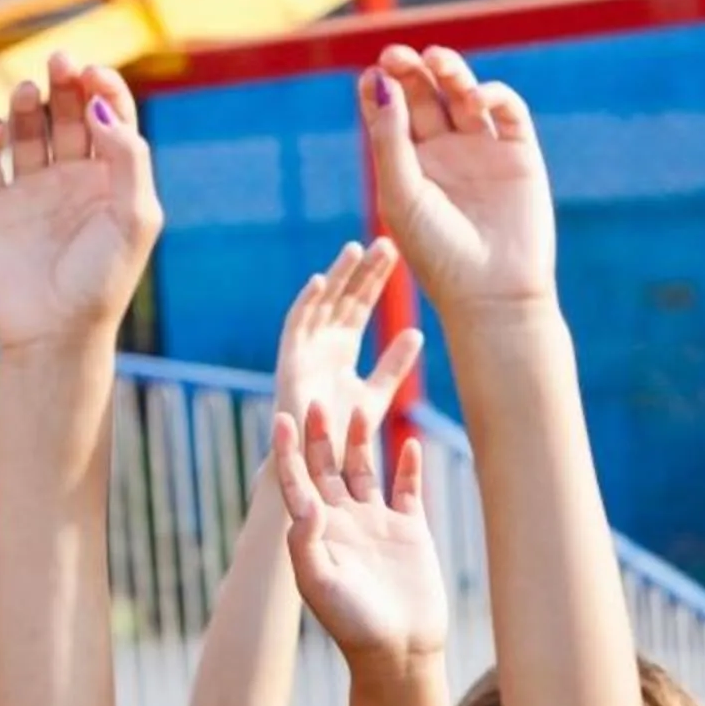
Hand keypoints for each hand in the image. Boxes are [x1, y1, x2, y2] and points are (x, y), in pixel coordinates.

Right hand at [0, 54, 162, 353]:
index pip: (111, 116)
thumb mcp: (133, 218)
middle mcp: (73, 177)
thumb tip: (100, 107)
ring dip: (26, 103)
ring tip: (27, 92)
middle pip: (68, 112)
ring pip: (27, 128)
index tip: (92, 74)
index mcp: (113, 178)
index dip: (103, 87)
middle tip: (59, 61)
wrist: (54, 333)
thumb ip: (127, 159)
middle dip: (65, 83)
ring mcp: (32, 189)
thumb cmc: (103, 281)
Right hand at [273, 237, 425, 426]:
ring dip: (336, 276)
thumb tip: (416, 333)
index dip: (375, 279)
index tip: (396, 252)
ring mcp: (304, 349)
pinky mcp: (288, 361)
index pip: (361, 303)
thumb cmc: (344, 434)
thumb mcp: (377, 394)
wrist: (318, 463)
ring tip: (355, 250)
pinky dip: (306, 302)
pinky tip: (321, 280)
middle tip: (385, 242)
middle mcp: (322, 342)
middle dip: (362, 271)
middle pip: (344, 297)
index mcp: (342, 347)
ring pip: (321, 303)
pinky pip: (295, 325)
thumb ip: (394, 365)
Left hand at [276, 404, 447, 660]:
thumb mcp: (319, 584)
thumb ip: (306, 542)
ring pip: (365, 471)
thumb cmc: (353, 624)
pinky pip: (408, 490)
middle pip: (328, 468)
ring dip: (361, 441)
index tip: (283, 419)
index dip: (288, 452)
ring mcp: (377, 525)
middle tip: (318, 400)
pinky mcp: (410, 532)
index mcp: (316, 534)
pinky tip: (410, 442)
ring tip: (360, 408)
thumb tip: (304, 502)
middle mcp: (343, 523)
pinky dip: (409, 466)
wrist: (399, 651)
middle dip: (320, 436)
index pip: (297, 483)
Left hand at [358, 46, 554, 317]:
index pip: (391, 110)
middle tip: (397, 56)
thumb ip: (390, 137)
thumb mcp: (400, 194)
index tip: (370, 76)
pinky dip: (493, 94)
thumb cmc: (437, 254)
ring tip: (435, 60)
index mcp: (409, 164)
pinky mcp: (519, 154)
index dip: (380, 86)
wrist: (492, 294)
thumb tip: (381, 78)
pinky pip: (507, 110)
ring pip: (463, 93)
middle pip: (425, 93)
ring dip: (449, 70)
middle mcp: (445, 152)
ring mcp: (482, 150)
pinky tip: (475, 101)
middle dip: (410, 69)